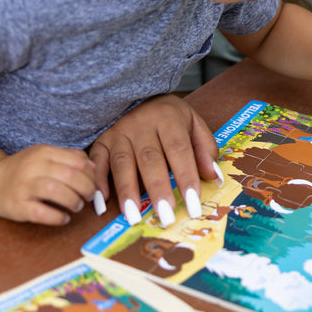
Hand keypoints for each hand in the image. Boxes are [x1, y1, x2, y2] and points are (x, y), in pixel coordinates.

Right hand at [0, 144, 97, 225]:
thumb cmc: (24, 169)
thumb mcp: (45, 155)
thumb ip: (69, 157)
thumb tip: (93, 167)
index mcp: (43, 152)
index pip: (77, 161)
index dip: (91, 174)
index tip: (94, 183)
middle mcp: (33, 167)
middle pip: (70, 176)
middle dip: (86, 188)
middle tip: (89, 196)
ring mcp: (24, 186)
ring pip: (56, 191)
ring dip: (73, 201)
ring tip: (77, 206)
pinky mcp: (17, 206)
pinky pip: (41, 213)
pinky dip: (57, 217)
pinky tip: (64, 218)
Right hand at [88, 94, 219, 226]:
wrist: (136, 94)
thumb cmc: (169, 116)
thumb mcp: (193, 123)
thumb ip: (205, 148)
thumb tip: (214, 177)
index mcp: (168, 117)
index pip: (179, 150)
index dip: (186, 177)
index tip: (193, 203)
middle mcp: (141, 124)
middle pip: (150, 160)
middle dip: (158, 189)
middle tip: (165, 216)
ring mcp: (119, 132)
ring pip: (123, 163)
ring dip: (127, 191)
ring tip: (133, 216)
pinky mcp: (102, 140)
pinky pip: (97, 161)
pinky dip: (98, 180)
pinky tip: (101, 201)